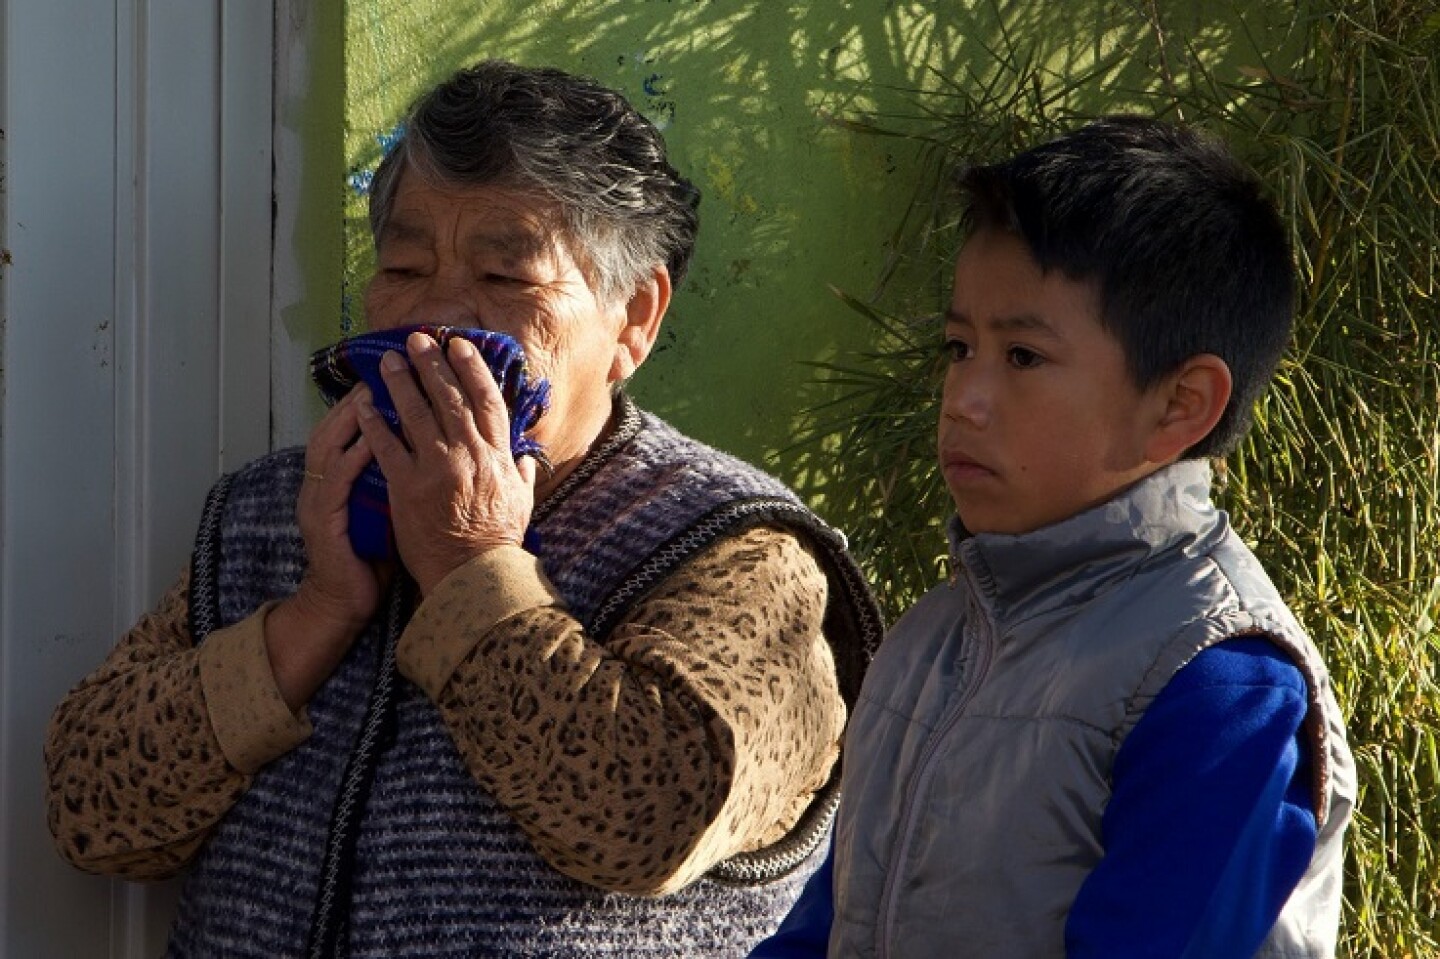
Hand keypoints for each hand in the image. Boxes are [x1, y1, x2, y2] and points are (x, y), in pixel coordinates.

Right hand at [266, 387, 383, 710]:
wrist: (344, 604)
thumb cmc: (372, 557)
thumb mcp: (389, 510)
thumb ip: (402, 477)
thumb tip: (440, 449)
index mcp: (343, 477)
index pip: (357, 427)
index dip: (376, 398)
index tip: (405, 372)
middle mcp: (325, 481)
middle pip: (338, 424)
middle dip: (364, 393)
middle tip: (391, 366)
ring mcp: (319, 500)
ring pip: (328, 444)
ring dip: (351, 416)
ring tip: (376, 390)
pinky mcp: (321, 523)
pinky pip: (335, 482)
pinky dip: (352, 457)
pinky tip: (370, 439)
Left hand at [357, 331, 538, 594]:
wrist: (471, 576)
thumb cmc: (497, 541)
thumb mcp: (522, 502)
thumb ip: (522, 474)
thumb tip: (526, 457)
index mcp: (497, 456)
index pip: (486, 401)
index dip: (472, 369)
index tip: (460, 346)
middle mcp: (468, 455)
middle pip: (449, 398)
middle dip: (432, 364)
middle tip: (417, 339)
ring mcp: (436, 469)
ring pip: (416, 414)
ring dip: (401, 382)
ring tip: (388, 360)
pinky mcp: (406, 487)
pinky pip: (386, 447)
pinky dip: (375, 423)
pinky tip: (365, 405)